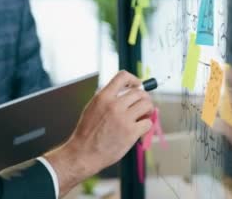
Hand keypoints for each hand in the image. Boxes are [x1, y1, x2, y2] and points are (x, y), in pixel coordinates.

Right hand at [44, 71, 153, 196]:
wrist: (83, 153)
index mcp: (103, 97)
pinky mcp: (131, 133)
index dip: (133, 79)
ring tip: (143, 116)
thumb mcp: (92, 108)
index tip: (137, 85)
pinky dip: (146, 125)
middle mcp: (114, 105)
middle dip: (144, 98)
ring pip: (147, 105)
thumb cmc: (87, 133)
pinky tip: (140, 129)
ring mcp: (123, 119)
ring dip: (148, 110)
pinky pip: (148, 122)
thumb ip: (108, 98)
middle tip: (142, 106)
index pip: (122, 76)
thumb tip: (127, 92)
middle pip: (139, 92)